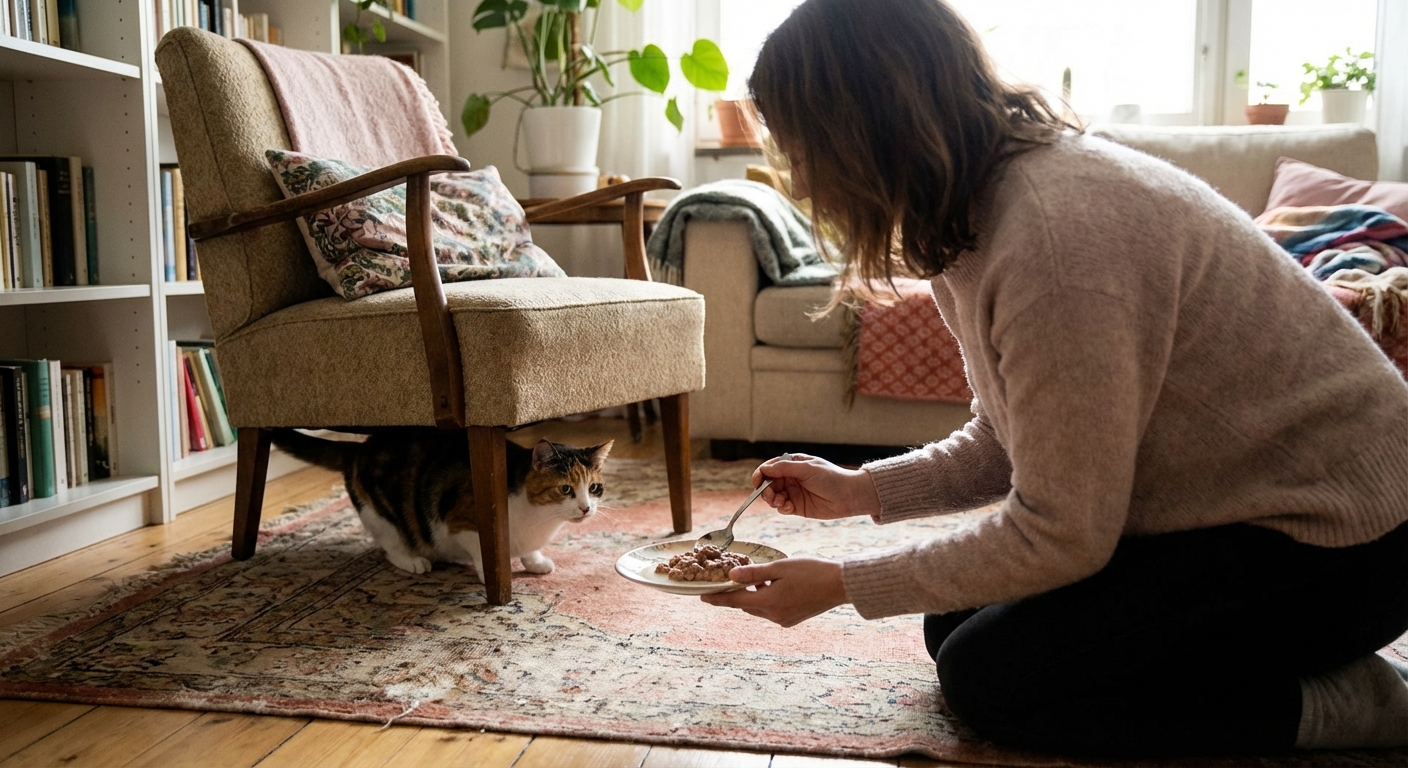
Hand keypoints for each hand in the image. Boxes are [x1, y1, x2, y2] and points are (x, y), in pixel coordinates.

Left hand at [700, 557, 845, 626]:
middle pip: (746, 605)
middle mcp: (774, 616)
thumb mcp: (779, 568)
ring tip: (754, 578)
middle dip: (736, 594)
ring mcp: (784, 620)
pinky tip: (772, 585)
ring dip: (753, 595)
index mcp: (768, 603)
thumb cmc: (811, 572)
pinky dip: (766, 599)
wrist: (840, 585)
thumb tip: (730, 576)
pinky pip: (771, 610)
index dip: (717, 598)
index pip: (734, 601)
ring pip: (759, 607)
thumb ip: (754, 573)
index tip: (702, 596)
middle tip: (727, 580)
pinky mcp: (792, 619)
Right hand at [751, 454, 880, 519]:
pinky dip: (782, 508)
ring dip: (772, 500)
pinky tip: (788, 507)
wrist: (849, 496)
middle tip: (770, 496)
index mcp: (793, 465)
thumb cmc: (831, 478)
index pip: (771, 468)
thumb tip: (764, 469)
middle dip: (766, 490)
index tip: (757, 482)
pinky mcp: (798, 507)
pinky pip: (782, 508)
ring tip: (780, 502)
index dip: (761, 474)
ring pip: (774, 496)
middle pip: (769, 483)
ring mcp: (794, 492)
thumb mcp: (807, 468)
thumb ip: (784, 468)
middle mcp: (791, 478)